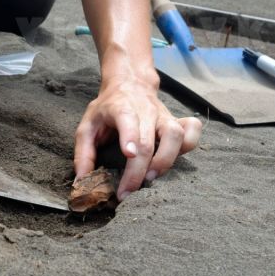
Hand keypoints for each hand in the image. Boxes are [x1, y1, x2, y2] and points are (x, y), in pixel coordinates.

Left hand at [73, 73, 201, 200]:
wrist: (129, 83)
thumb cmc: (107, 109)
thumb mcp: (87, 125)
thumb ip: (83, 153)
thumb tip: (82, 181)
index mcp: (121, 108)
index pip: (128, 120)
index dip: (130, 137)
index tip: (128, 155)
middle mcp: (146, 111)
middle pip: (149, 141)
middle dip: (139, 170)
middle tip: (128, 191)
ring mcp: (164, 115)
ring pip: (176, 135)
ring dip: (166, 160)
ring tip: (151, 177)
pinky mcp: (176, 120)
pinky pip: (192, 129)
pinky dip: (190, 143)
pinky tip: (177, 157)